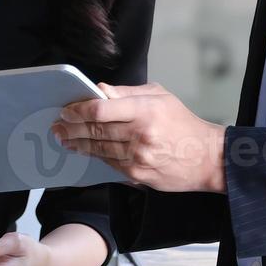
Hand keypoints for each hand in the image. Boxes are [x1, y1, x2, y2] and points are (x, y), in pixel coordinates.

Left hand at [54, 82, 226, 192]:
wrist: (208, 158)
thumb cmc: (183, 124)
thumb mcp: (160, 97)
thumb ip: (127, 93)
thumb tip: (99, 90)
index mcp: (145, 110)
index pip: (101, 109)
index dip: (79, 110)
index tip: (67, 110)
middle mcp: (140, 134)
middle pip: (95, 130)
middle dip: (71, 127)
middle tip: (57, 125)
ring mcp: (138, 157)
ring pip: (98, 148)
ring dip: (77, 143)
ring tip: (64, 138)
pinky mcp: (138, 174)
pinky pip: (109, 163)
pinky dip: (95, 155)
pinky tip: (85, 150)